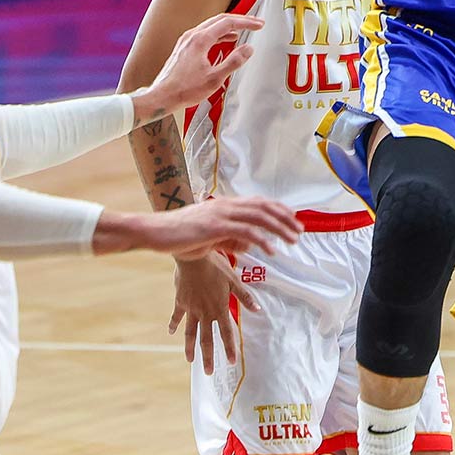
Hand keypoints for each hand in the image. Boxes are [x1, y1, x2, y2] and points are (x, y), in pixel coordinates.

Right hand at [102, 197, 303, 259]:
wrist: (154, 232)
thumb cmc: (179, 235)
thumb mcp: (208, 237)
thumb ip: (228, 238)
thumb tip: (246, 245)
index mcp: (224, 205)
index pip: (258, 202)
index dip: (278, 209)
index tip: (293, 219)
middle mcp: (225, 205)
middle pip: (264, 207)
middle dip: (285, 218)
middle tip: (300, 231)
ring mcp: (220, 214)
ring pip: (259, 218)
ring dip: (279, 228)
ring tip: (293, 240)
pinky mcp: (215, 227)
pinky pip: (245, 232)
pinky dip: (262, 241)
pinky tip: (271, 251)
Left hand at [133, 11, 261, 118]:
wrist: (162, 96)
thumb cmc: (184, 89)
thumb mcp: (214, 78)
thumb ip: (233, 62)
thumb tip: (248, 49)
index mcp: (200, 40)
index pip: (228, 23)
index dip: (246, 22)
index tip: (259, 24)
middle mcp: (192, 36)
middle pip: (220, 20)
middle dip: (239, 20)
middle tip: (254, 23)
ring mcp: (186, 41)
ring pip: (211, 26)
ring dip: (229, 27)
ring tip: (243, 30)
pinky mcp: (184, 47)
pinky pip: (205, 34)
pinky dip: (218, 34)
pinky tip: (225, 40)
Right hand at [167, 255, 252, 371]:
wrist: (194, 258)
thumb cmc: (216, 267)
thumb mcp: (234, 281)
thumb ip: (245, 297)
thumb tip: (258, 309)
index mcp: (219, 309)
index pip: (227, 333)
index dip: (229, 348)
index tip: (230, 362)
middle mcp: (205, 313)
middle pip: (207, 339)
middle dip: (208, 357)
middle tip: (208, 372)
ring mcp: (191, 309)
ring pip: (190, 333)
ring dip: (190, 348)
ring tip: (190, 361)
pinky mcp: (181, 302)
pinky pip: (177, 316)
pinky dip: (174, 325)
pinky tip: (171, 333)